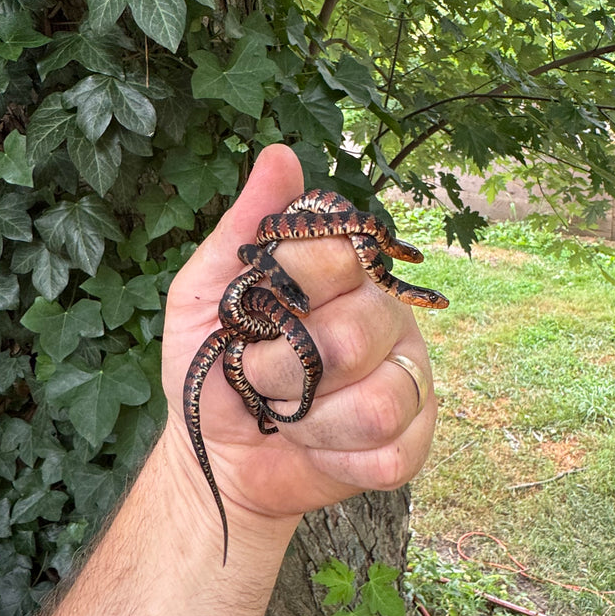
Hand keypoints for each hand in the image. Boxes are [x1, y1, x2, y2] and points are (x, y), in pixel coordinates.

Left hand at [163, 144, 436, 527]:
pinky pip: (392, 454)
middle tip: (259, 378)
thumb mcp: (203, 296)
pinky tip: (319, 449)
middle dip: (285, 370)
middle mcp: (384, 320)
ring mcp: (406, 380)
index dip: (295, 286)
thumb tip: (280, 155)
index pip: (341, 254)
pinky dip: (338, 461)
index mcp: (342, 278)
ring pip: (379, 403)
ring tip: (289, 417)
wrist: (218, 458)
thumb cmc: (211, 371)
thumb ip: (245, 229)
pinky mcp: (412, 442)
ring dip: (311, 423)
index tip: (258, 312)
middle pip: (357, 333)